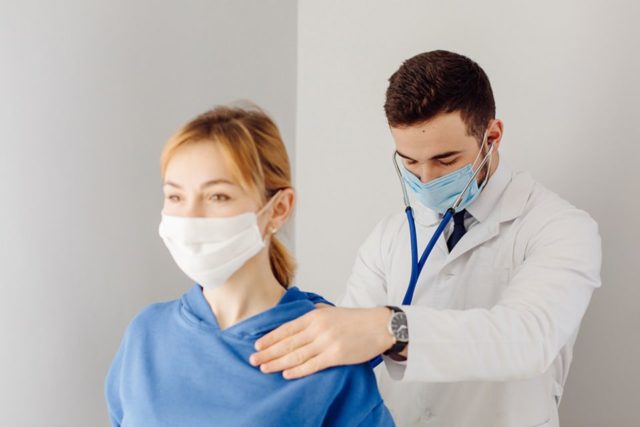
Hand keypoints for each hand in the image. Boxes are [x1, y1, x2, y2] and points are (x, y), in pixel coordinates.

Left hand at [249, 306, 394, 378]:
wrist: (379, 326)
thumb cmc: (356, 320)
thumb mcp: (332, 310)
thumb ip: (315, 312)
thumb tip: (300, 313)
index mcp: (315, 316)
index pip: (287, 328)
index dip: (270, 338)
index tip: (257, 346)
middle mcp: (318, 328)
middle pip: (288, 343)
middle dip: (269, 353)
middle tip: (253, 360)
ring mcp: (326, 342)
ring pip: (296, 355)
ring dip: (278, 363)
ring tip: (264, 368)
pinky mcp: (336, 355)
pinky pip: (312, 365)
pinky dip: (298, 371)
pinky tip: (286, 374)